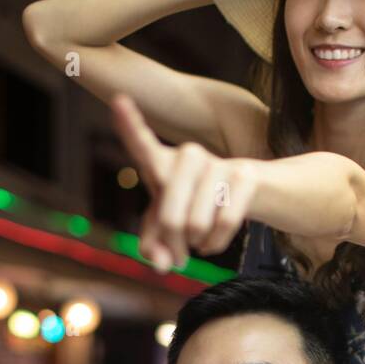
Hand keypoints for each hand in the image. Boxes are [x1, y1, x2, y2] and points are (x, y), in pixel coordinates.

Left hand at [110, 92, 257, 270]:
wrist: (247, 193)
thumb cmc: (194, 208)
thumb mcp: (165, 229)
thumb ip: (152, 247)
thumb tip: (162, 264)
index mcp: (162, 163)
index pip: (141, 144)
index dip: (129, 124)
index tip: (118, 99)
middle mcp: (187, 155)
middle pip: (168, 218)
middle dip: (173, 246)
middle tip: (177, 256)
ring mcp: (217, 163)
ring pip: (195, 225)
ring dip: (195, 245)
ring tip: (197, 243)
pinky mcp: (245, 175)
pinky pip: (224, 223)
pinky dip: (215, 243)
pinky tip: (211, 244)